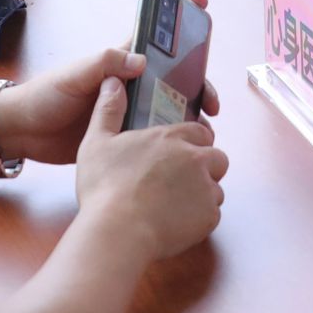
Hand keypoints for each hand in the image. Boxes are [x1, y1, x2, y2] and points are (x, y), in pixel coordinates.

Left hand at [0, 0, 223, 164]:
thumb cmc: (46, 95)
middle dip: (199, 84)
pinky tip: (187, 148)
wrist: (25, 132)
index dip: (178, 20)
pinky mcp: (125, 138)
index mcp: (119, 62)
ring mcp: (129, 112)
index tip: (202, 3)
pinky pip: (156, 136)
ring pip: (171, 109)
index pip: (155, 37)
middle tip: (211, 101)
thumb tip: (142, 61)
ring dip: (191, 115)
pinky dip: (174, 139)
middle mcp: (130, 85)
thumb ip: (105, 63)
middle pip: (175, 79)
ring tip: (204, 128)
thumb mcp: (75, 74)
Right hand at [70, 72, 226, 259]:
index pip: (200, 132)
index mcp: (170, 137)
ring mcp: (205, 187)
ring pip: (216, 188)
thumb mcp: (96, 142)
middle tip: (180, 182)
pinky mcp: (209, 216)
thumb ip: (108, 109)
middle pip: (217, 158)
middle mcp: (194, 158)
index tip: (181, 154)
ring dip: (201, 195)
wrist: (116, 231)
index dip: (194, 143)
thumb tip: (112, 82)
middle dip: (205, 168)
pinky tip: (174, 223)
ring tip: (174, 206)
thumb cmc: (104, 188)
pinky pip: (212, 215)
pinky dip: (198, 219)